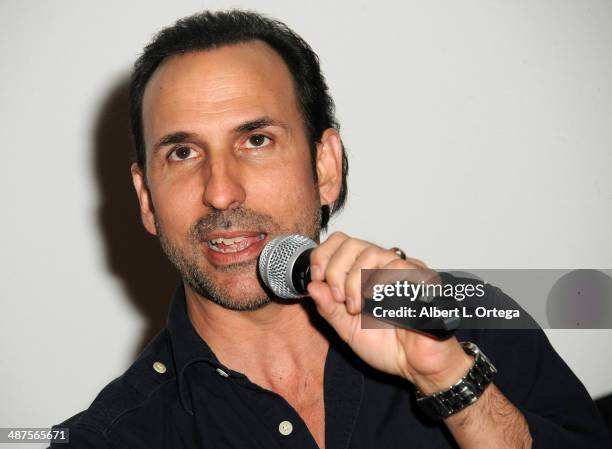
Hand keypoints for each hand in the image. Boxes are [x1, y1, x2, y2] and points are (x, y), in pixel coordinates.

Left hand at [307, 232, 472, 392]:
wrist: (417, 366)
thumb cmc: (388, 347)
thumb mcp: (347, 329)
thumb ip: (329, 308)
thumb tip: (312, 285)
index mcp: (362, 274)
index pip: (340, 242)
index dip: (323, 255)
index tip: (318, 277)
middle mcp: (381, 267)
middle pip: (351, 244)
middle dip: (336, 270)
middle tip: (339, 298)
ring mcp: (401, 270)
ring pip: (370, 252)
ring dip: (354, 280)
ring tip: (357, 307)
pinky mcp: (420, 278)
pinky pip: (396, 266)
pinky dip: (378, 282)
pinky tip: (375, 301)